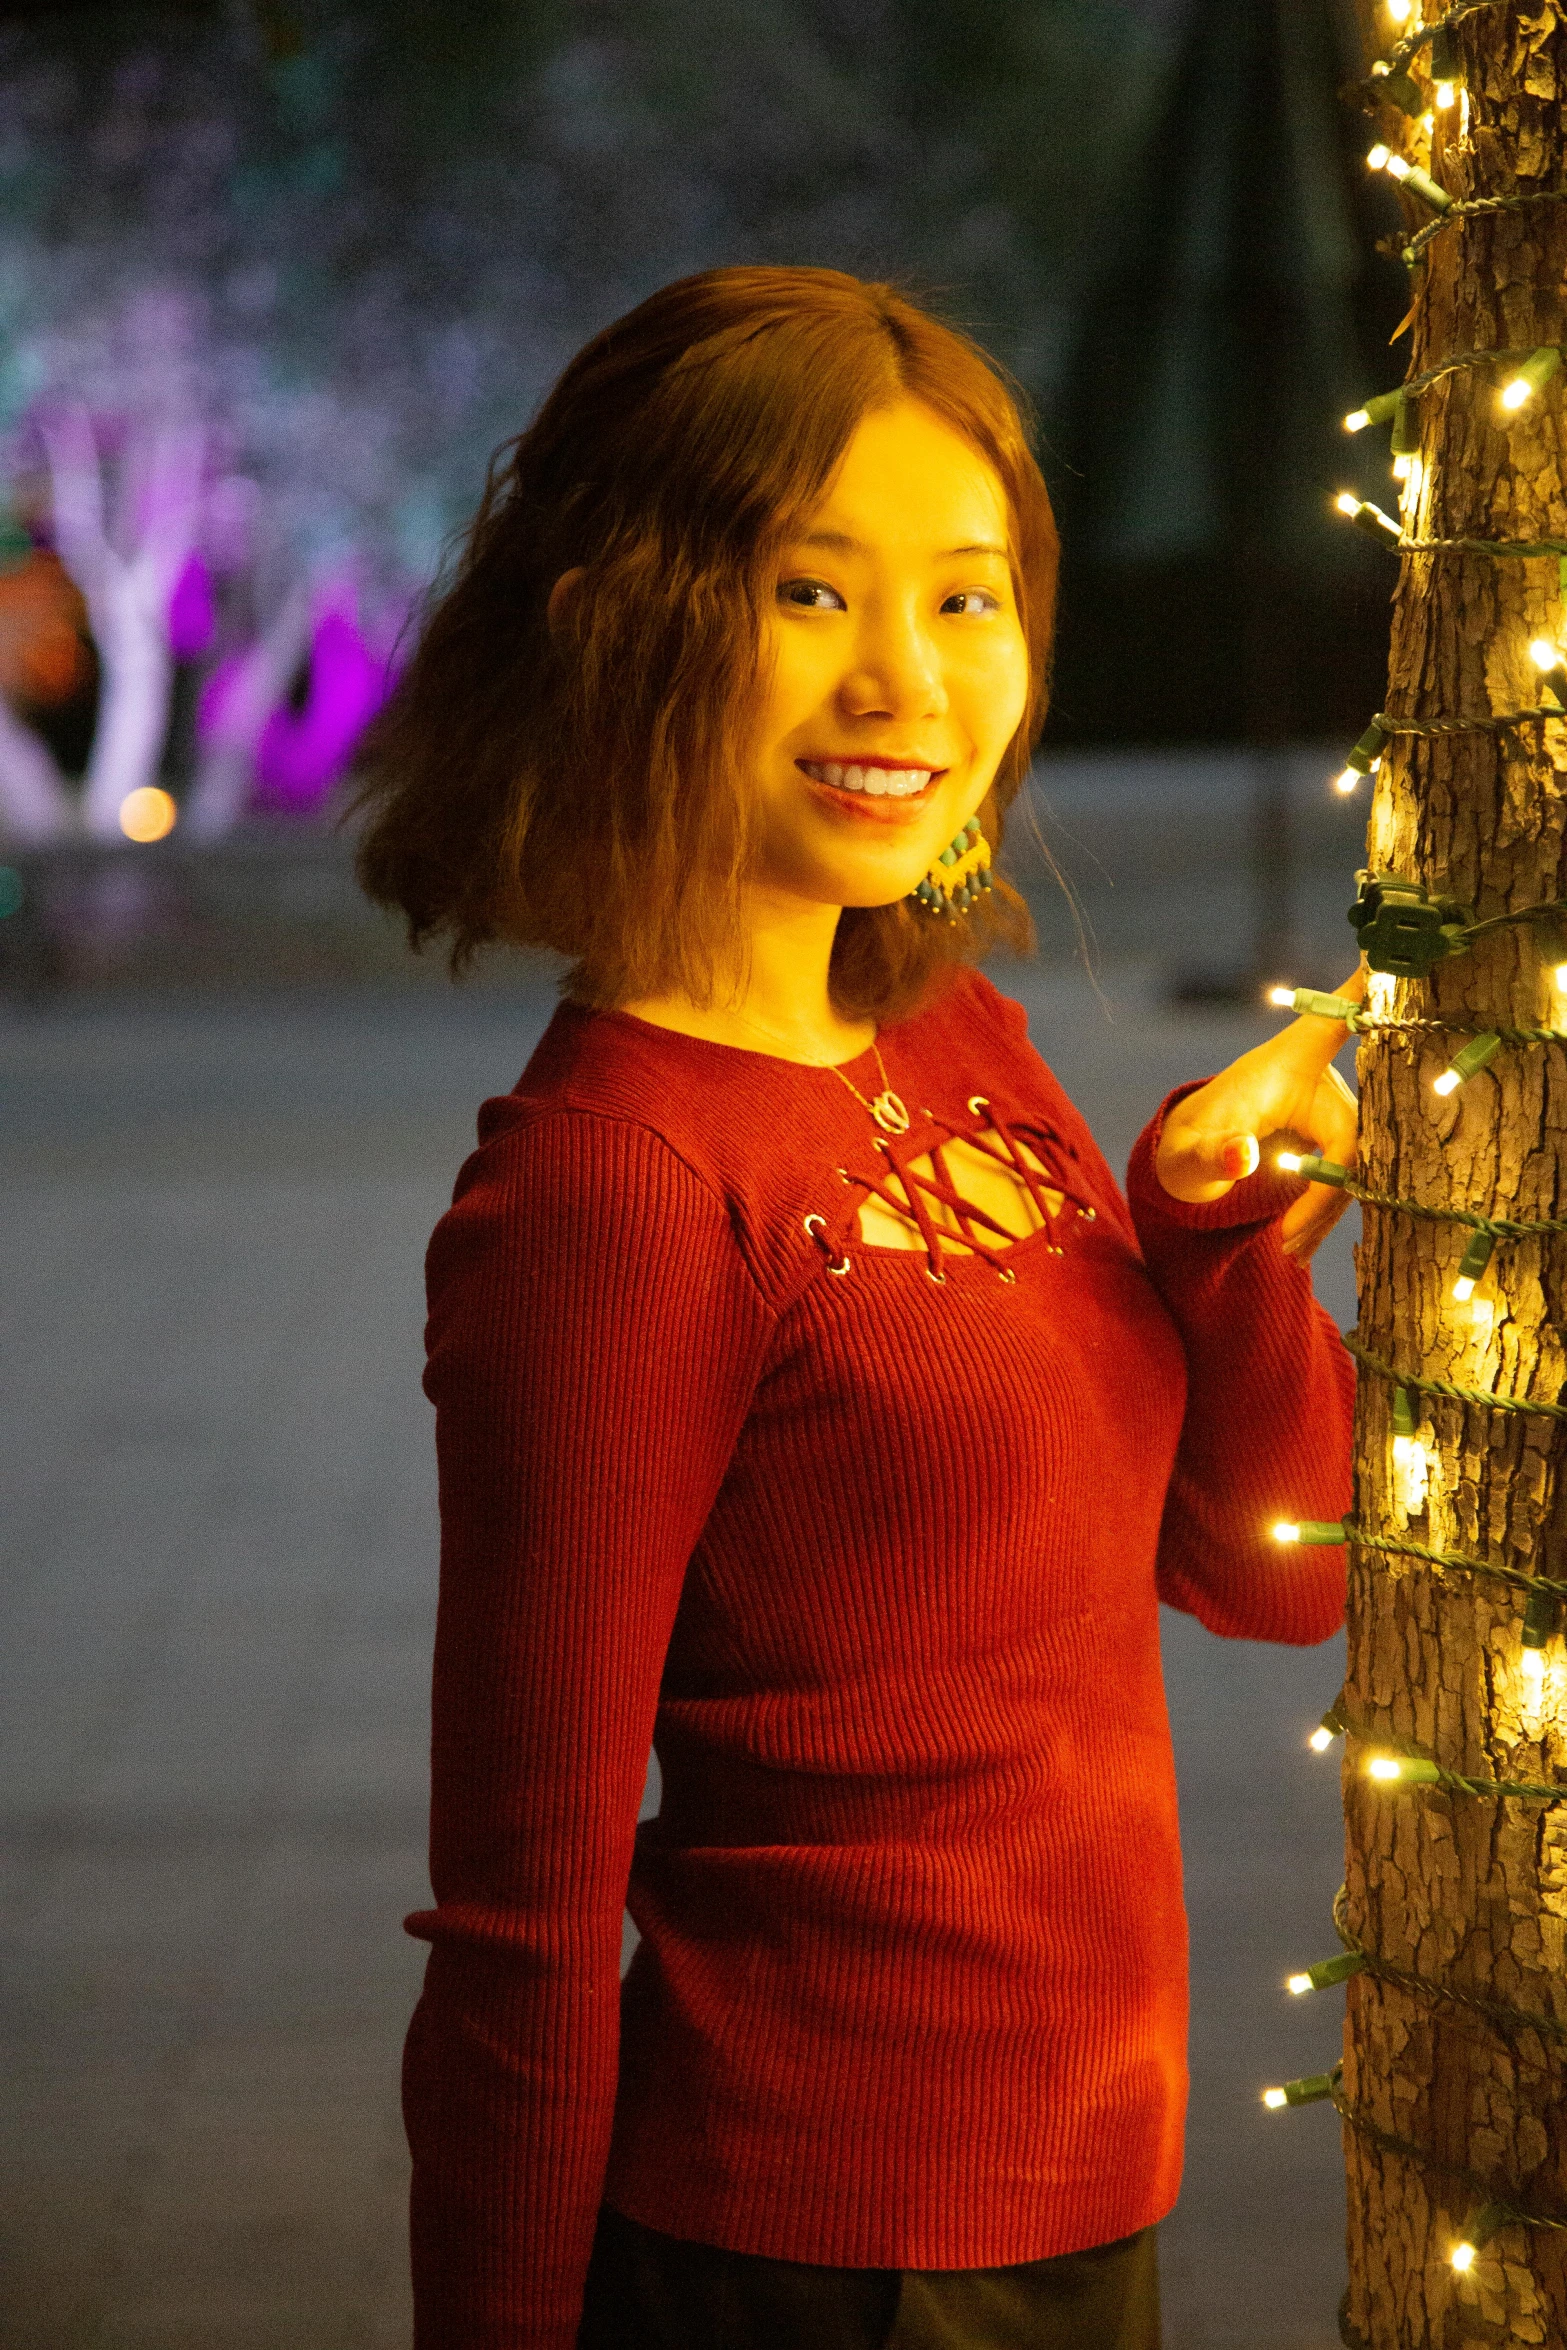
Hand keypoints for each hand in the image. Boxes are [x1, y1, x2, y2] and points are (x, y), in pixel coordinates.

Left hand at [1154, 968, 1363, 1263]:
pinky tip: (1296, 1247)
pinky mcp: (1333, 1143)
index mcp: (1284, 1064)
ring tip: (1284, 1250)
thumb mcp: (1188, 1156)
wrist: (1187, 1163)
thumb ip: (1210, 1156)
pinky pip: (1345, 1179)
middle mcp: (1318, 1082)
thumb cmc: (1187, 1147)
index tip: (1393, 956)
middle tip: (1287, 1235)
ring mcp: (1331, 1113)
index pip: (1334, 1025)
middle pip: (1352, 1133)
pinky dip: (1324, 1216)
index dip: (1366, 994)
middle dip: (1327, 1191)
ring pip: (1354, 1166)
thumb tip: (1241, 1159)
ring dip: (1323, 1213)